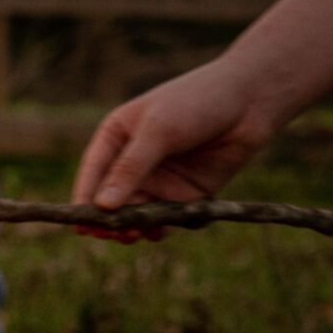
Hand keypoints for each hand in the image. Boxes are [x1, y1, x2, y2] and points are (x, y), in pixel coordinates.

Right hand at [71, 58, 274, 240]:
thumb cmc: (197, 101)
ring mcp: (161, 180)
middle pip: (113, 201)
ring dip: (135, 226)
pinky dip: (166, 227)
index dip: (84, 201)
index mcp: (116, 139)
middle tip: (110, 234)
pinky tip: (161, 231)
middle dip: (110, 219)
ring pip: (139, 213)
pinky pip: (171, 218)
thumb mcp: (158, 130)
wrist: (252, 98)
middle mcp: (134, 163)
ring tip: (134, 234)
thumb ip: (130, 168)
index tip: (80, 225)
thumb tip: (102, 206)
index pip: (92, 175)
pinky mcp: (187, 194)